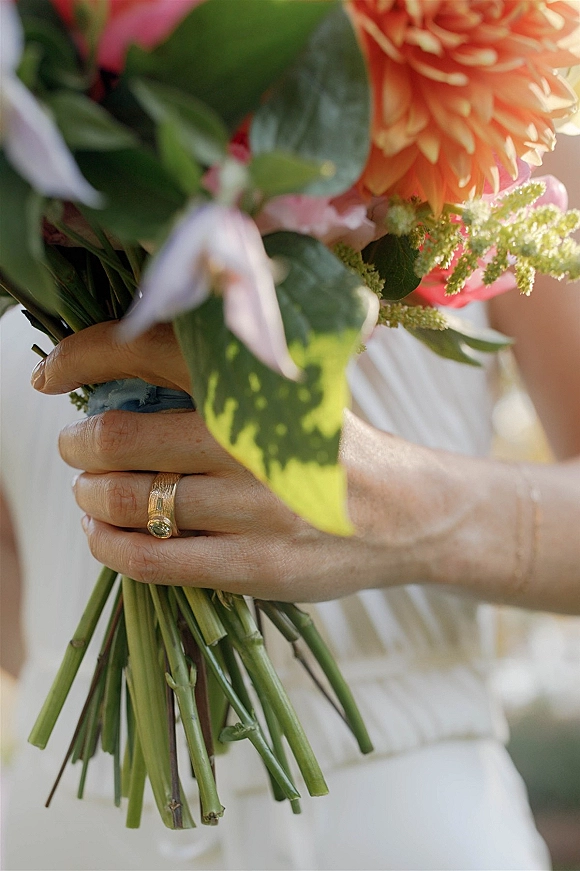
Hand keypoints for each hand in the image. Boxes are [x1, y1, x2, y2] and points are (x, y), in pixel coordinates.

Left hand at [31, 322, 462, 600]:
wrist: (408, 515)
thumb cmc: (338, 449)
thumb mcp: (293, 395)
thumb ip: (222, 382)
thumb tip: (120, 383)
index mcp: (257, 384)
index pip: (147, 350)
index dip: (81, 358)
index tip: (51, 376)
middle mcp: (251, 440)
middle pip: (122, 436)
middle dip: (81, 444)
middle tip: (78, 447)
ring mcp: (254, 508)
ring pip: (130, 501)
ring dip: (91, 498)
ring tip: (90, 495)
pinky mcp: (256, 566)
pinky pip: (154, 560)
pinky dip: (112, 549)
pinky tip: (105, 540)